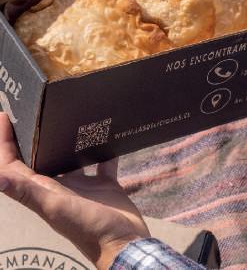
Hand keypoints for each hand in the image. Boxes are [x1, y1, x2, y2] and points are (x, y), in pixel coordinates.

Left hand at [0, 113, 148, 268]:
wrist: (125, 242)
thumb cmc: (89, 226)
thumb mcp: (57, 207)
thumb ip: (29, 192)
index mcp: (42, 191)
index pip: (13, 165)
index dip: (5, 144)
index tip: (5, 118)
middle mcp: (59, 187)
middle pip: (39, 159)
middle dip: (33, 138)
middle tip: (35, 113)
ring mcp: (82, 186)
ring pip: (69, 159)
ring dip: (66, 141)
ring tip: (70, 118)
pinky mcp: (105, 184)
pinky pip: (102, 162)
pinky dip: (104, 149)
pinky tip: (110, 133)